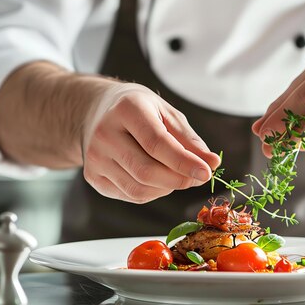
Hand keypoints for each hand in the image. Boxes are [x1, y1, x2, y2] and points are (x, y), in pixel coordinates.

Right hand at [82, 83, 219, 202]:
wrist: (97, 111)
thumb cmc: (140, 111)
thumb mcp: (167, 114)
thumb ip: (189, 139)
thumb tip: (212, 163)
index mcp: (126, 109)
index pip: (157, 143)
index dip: (184, 162)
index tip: (207, 172)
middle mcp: (104, 134)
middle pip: (146, 171)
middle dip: (179, 180)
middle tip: (198, 177)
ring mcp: (95, 158)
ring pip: (138, 188)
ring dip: (167, 188)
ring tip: (177, 175)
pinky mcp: (92, 176)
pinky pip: (130, 195)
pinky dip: (153, 192)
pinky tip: (158, 178)